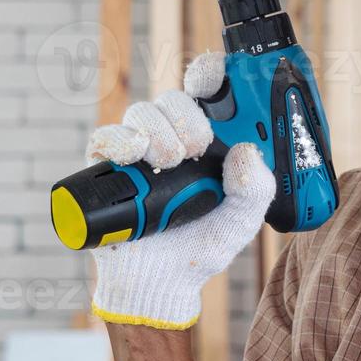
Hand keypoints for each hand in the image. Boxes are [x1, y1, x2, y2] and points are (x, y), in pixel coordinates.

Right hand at [84, 50, 275, 329]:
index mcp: (207, 142)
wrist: (161, 284)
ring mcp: (138, 151)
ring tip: (168, 163)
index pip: (206, 93)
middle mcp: (171, 138)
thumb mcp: (243, 221)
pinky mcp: (106, 168)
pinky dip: (119, 140)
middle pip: (172, 98)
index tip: (215, 78)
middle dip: (186, 115)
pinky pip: (105, 136)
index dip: (210, 75)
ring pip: (141, 112)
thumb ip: (256, 189)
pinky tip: (135, 155)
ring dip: (157, 130)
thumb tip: (247, 151)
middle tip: (196, 147)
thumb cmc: (202, 245)